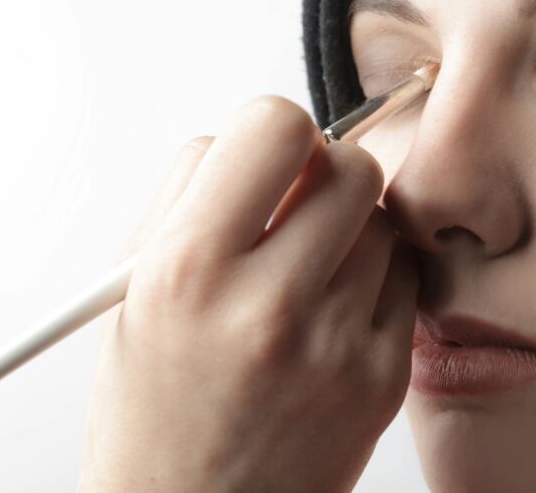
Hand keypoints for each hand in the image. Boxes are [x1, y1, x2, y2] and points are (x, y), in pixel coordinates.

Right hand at [76, 95, 419, 492]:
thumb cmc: (154, 409)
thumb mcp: (131, 293)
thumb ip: (193, 197)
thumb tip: (263, 138)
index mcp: (188, 271)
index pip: (275, 127)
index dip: (274, 130)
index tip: (270, 156)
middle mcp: (268, 307)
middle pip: (351, 165)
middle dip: (324, 171)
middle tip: (298, 206)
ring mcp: (335, 346)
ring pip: (383, 221)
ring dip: (349, 229)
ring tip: (307, 273)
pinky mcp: (381, 377)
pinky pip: (404, 279)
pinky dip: (374, 280)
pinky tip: (332, 313)